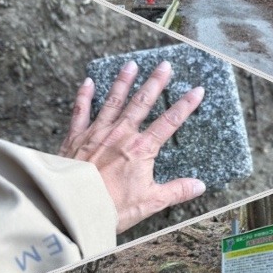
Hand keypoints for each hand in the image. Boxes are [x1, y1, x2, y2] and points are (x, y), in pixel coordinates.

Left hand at [59, 59, 205, 232]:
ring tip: (131, 65)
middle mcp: (120, 135)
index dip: (186, 105)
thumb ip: (177, 191)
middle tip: (164, 66)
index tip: (197, 90)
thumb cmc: (112, 207)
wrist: (73, 207)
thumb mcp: (151, 202)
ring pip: (113, 101)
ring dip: (123, 82)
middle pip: (141, 103)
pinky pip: (80, 111)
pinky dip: (84, 96)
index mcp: (141, 149)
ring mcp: (96, 133)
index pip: (169, 122)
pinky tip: (88, 82)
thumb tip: (200, 185)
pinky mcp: (75, 138)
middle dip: (155, 83)